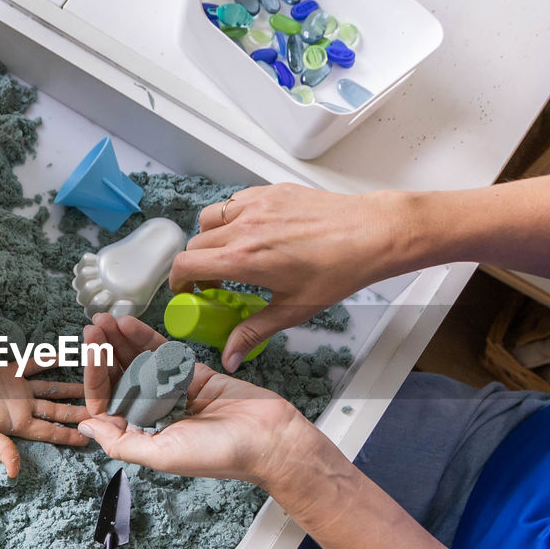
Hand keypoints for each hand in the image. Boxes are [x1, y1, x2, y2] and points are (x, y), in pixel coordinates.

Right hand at [0, 361, 88, 477]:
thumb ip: (2, 450)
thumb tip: (14, 473)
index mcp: (20, 424)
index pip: (51, 431)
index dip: (70, 435)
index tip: (91, 438)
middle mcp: (24, 408)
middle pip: (57, 410)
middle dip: (79, 412)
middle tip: (103, 410)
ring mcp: (19, 390)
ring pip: (51, 388)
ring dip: (71, 387)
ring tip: (93, 385)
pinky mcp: (10, 372)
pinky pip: (34, 364)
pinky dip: (48, 359)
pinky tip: (66, 355)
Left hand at [78, 314, 331, 497]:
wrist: (269, 438)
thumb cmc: (220, 455)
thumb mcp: (162, 455)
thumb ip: (121, 443)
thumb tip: (86, 428)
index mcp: (143, 434)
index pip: (108, 402)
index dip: (95, 377)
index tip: (91, 352)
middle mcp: (154, 413)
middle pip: (120, 378)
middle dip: (104, 352)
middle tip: (92, 328)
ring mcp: (172, 391)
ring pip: (138, 362)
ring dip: (120, 341)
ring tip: (104, 319)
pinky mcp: (192, 375)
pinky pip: (164, 353)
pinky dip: (145, 337)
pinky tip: (129, 323)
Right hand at [169, 184, 410, 370]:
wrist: (370, 234)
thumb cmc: (337, 270)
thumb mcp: (292, 309)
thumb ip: (253, 332)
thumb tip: (230, 357)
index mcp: (244, 258)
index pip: (186, 264)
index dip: (178, 281)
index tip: (188, 291)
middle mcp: (243, 227)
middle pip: (195, 244)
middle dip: (196, 265)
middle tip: (214, 283)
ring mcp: (255, 205)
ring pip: (210, 218)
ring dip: (210, 238)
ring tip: (230, 256)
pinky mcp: (269, 191)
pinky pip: (234, 202)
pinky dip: (233, 218)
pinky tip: (254, 234)